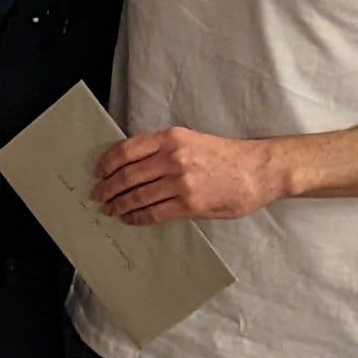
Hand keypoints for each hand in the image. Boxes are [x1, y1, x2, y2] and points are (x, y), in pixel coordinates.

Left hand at [92, 125, 292, 224]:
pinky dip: (137, 217)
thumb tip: (134, 164)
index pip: (127, 150)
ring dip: (119, 204)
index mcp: (171, 138)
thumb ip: (164, 149)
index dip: (107, 163)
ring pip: (138, 195)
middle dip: (108, 187)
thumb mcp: (192, 140)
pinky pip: (154, 213)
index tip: (99, 172)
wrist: (259, 170)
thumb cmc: (227, 156)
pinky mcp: (190, 204)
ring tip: (110, 209)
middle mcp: (173, 157)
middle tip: (98, 194)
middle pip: (128, 174)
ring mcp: (181, 182)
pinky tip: (129, 219)